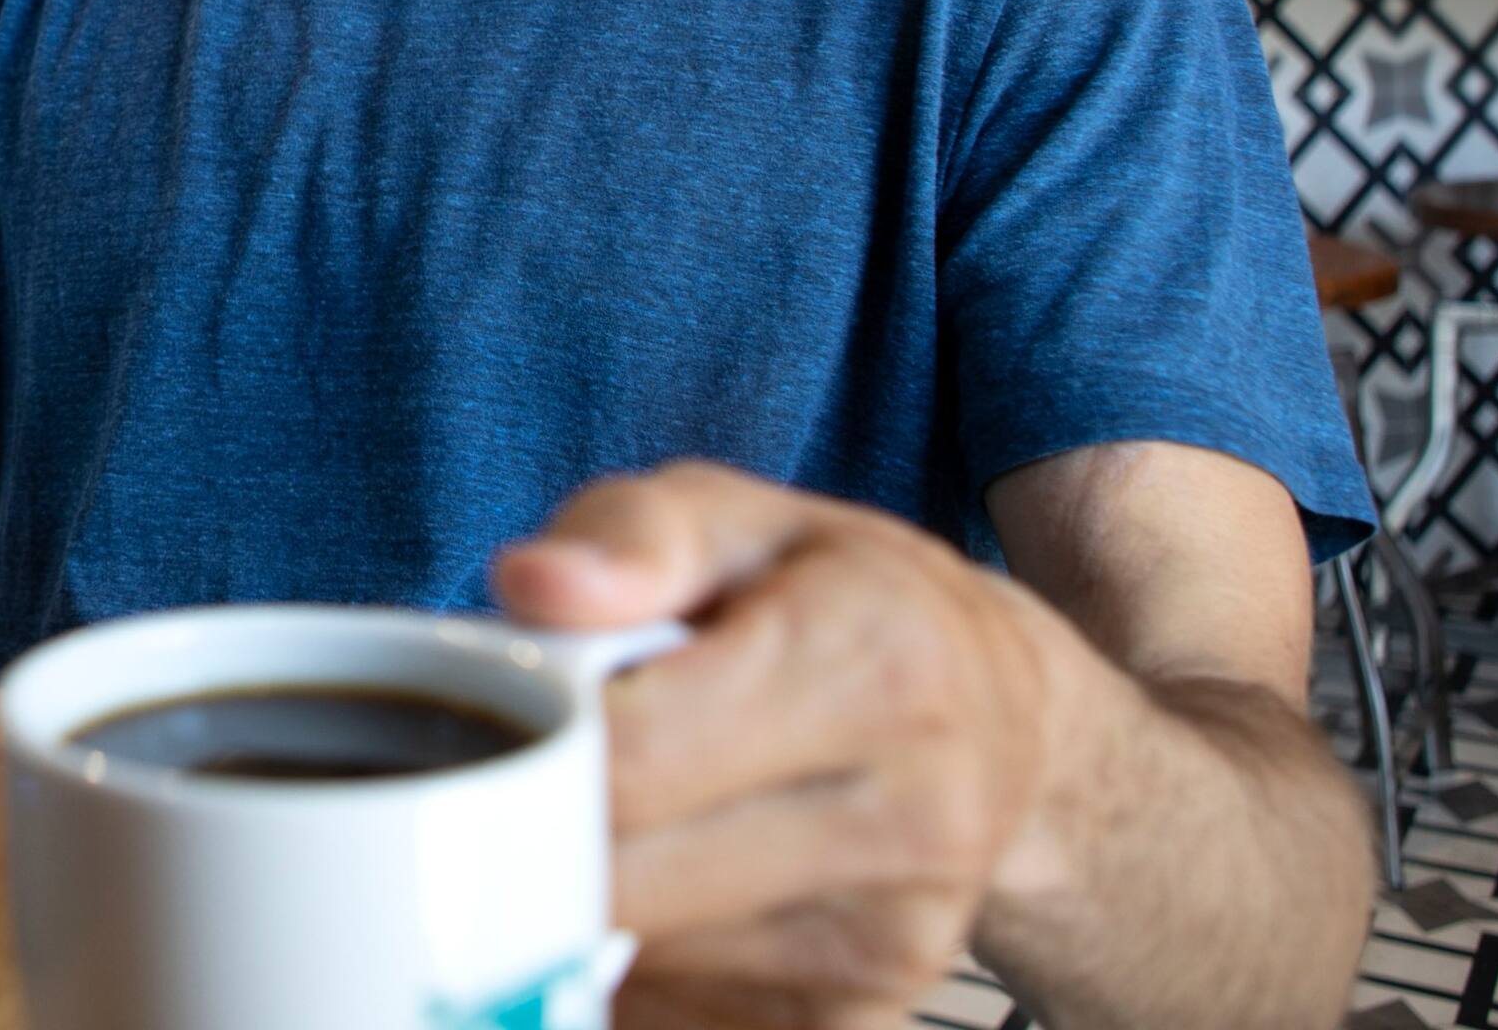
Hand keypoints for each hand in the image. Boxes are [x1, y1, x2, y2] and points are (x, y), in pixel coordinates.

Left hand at [495, 462, 1063, 1028]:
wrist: (997, 717)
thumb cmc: (835, 597)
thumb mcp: (737, 518)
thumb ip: (629, 536)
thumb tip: (532, 584)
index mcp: (873, 664)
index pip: (636, 759)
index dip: (531, 745)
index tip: (500, 718)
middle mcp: (906, 816)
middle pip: (629, 878)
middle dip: (536, 828)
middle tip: (517, 772)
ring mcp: (891, 939)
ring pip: (645, 958)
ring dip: (582, 896)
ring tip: (608, 810)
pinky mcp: (860, 1018)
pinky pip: (684, 1017)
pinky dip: (636, 964)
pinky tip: (657, 880)